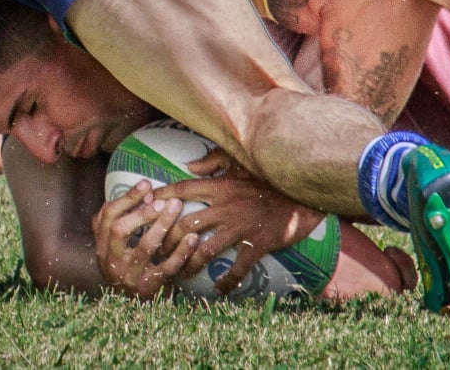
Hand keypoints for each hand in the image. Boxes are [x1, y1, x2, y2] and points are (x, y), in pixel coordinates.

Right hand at [92, 180, 201, 299]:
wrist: (135, 307)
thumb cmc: (131, 265)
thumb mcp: (119, 244)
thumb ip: (127, 218)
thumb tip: (149, 190)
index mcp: (102, 245)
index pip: (106, 216)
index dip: (126, 199)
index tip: (147, 184)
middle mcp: (110, 260)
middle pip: (119, 231)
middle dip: (142, 212)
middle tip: (164, 200)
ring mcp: (128, 276)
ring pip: (144, 247)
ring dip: (162, 225)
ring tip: (177, 207)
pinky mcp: (148, 288)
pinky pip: (166, 268)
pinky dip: (180, 252)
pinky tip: (193, 238)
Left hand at [158, 149, 327, 294]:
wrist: (306, 192)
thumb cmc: (273, 176)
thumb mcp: (244, 161)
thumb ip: (215, 160)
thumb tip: (188, 165)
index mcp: (221, 186)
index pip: (183, 189)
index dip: (161, 197)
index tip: (144, 206)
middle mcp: (226, 206)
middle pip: (184, 224)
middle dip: (166, 239)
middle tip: (155, 251)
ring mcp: (241, 227)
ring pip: (204, 249)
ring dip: (187, 264)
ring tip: (178, 274)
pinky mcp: (258, 243)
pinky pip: (237, 267)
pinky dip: (226, 281)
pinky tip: (218, 288)